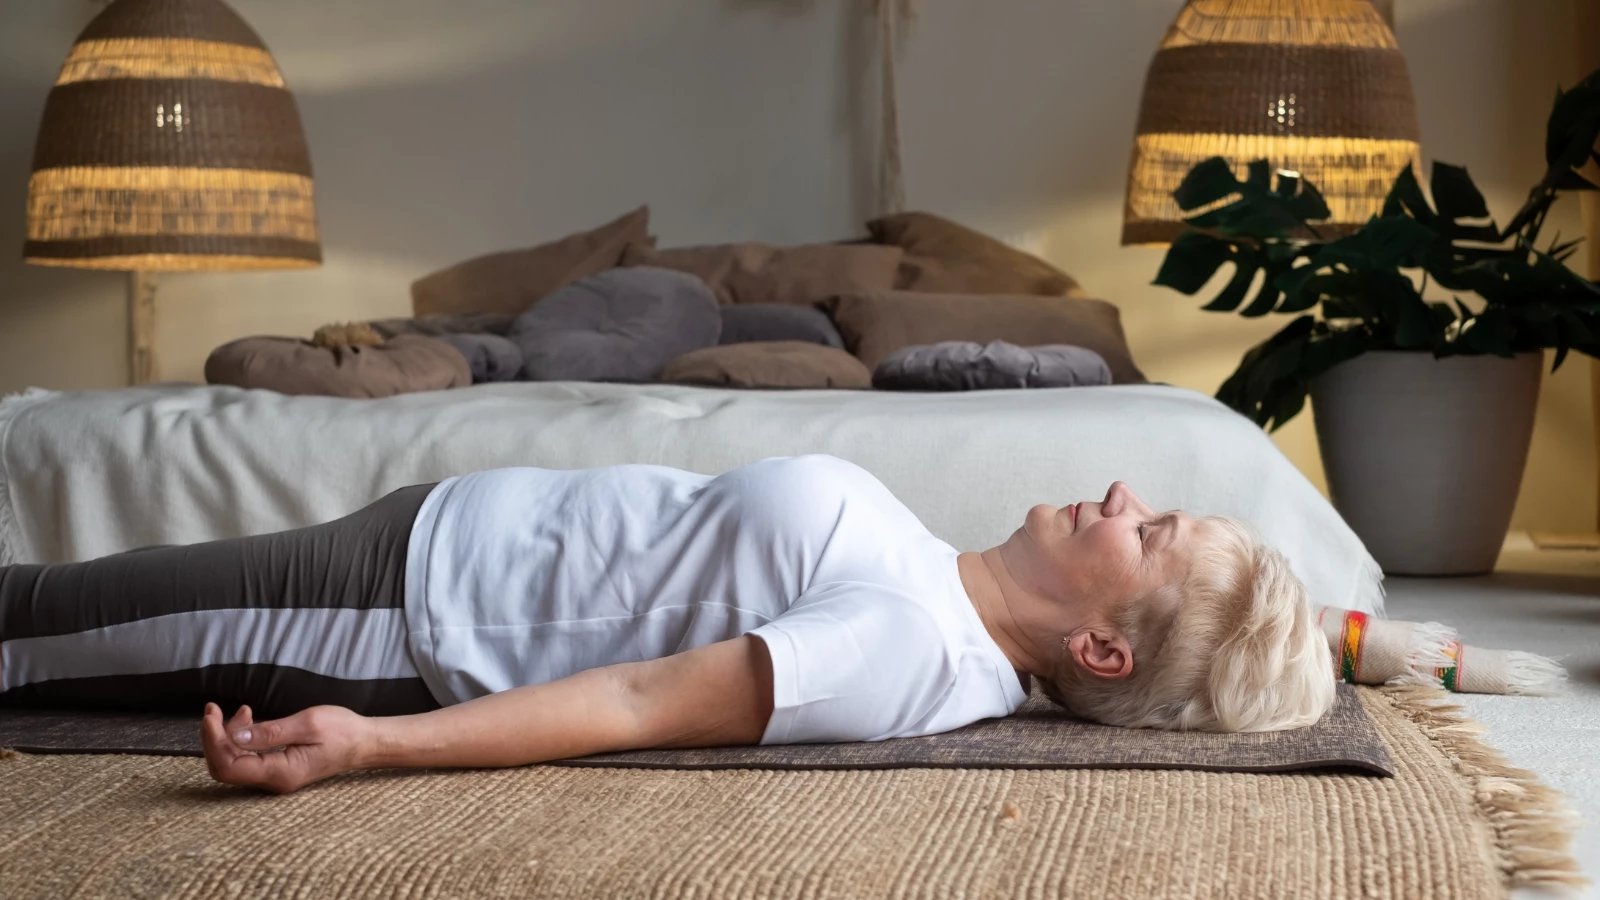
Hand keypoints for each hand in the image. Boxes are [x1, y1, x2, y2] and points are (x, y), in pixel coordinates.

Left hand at [200, 703, 371, 793]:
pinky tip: (248, 720)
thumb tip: (235, 737)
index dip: (213, 740)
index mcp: (280, 772)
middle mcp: (273, 781)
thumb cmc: (342, 731)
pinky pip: (247, 759)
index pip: (229, 765)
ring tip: (239, 710)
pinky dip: (240, 739)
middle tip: (213, 708)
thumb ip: (270, 732)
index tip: (211, 714)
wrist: (364, 743)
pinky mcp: (276, 769)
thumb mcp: (308, 724)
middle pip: (225, 767)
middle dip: (214, 738)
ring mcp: (274, 777)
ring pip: (233, 763)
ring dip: (226, 736)